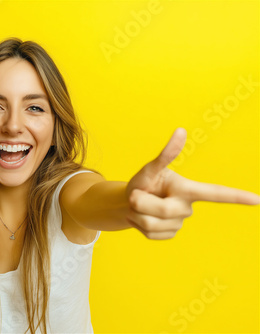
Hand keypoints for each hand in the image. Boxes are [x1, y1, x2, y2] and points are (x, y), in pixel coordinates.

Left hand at [125, 128, 259, 239]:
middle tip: (136, 197)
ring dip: (137, 215)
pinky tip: (139, 219)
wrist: (127, 203)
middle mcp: (187, 206)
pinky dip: (138, 226)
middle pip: (165, 210)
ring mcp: (179, 222)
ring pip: (153, 224)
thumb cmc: (141, 183)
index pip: (215, 194)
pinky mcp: (168, 234)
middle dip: (143, 203)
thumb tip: (181, 131)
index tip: (258, 200)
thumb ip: (164, 157)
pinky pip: (151, 234)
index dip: (236, 197)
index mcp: (187, 189)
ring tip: (137, 207)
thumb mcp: (148, 170)